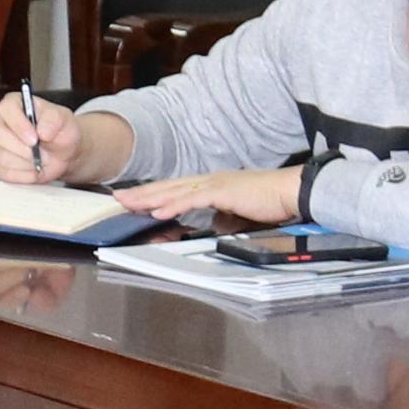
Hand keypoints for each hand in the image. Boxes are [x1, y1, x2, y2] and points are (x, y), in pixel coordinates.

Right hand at [0, 92, 83, 183]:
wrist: (62, 153)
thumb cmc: (60, 132)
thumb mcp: (64, 120)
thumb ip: (54, 120)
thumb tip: (42, 131)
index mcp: (14, 104)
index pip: (7, 109)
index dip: (19, 125)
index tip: (35, 138)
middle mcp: (0, 122)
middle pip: (0, 136)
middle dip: (24, 149)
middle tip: (40, 152)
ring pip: (2, 157)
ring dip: (26, 163)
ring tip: (40, 160)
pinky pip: (5, 173)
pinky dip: (23, 176)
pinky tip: (34, 170)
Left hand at [124, 165, 304, 229]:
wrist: (290, 193)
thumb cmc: (268, 203)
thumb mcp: (237, 215)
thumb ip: (220, 219)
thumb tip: (209, 228)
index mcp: (211, 184)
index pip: (175, 188)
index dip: (153, 193)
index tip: (133, 198)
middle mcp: (209, 180)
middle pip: (168, 186)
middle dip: (142, 192)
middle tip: (118, 198)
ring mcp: (215, 184)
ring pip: (175, 190)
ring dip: (150, 198)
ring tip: (129, 203)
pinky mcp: (223, 191)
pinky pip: (193, 199)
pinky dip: (173, 205)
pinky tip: (157, 211)